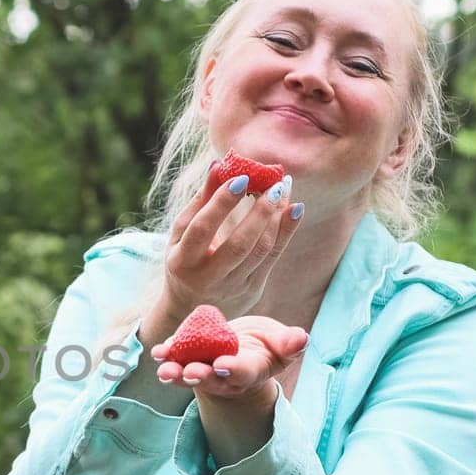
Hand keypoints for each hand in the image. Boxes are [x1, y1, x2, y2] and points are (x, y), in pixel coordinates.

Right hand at [139, 163, 302, 343]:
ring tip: (283, 189)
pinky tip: (294, 210)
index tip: (241, 178)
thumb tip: (218, 166)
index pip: (202, 229)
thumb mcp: (181, 235)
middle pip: (238, 245)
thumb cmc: (184, 260)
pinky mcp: (252, 289)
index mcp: (182, 261)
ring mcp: (232, 287)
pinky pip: (273, 258)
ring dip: (277, 218)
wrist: (190, 309)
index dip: (221, 204)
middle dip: (259, 212)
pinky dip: (286, 232)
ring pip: (260, 250)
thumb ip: (200, 202)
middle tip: (274, 185)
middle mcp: (207, 278)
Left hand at [150, 314, 308, 399]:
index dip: (233, 369)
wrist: (243, 347)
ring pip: (188, 375)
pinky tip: (158, 352)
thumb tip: (302, 338)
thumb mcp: (281, 342)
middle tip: (192, 372)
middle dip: (201, 375)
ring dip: (176, 373)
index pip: (242, 373)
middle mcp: (225, 376)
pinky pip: (175, 361)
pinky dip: (166, 357)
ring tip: (165, 370)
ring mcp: (204, 370)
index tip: (223, 365)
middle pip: (212, 380)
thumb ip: (289, 343)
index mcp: (250, 371)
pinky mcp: (187, 360)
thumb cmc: (266, 345)